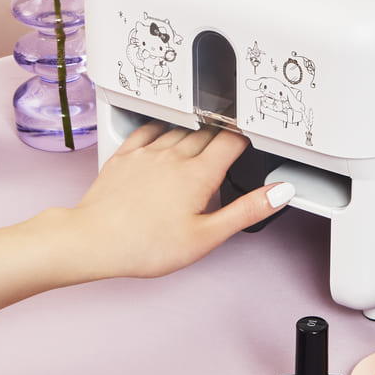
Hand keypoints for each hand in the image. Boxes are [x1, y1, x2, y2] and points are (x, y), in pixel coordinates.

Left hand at [58, 121, 293, 279]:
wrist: (95, 241)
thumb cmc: (147, 245)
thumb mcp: (207, 236)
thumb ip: (246, 211)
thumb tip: (278, 193)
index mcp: (198, 175)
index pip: (232, 141)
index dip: (247, 138)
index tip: (254, 141)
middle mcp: (173, 157)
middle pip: (207, 133)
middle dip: (224, 136)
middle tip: (232, 143)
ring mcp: (147, 154)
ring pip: (180, 130)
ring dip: (195, 131)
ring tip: (203, 140)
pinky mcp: (125, 156)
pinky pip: (149, 130)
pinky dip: (163, 129)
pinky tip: (165, 136)